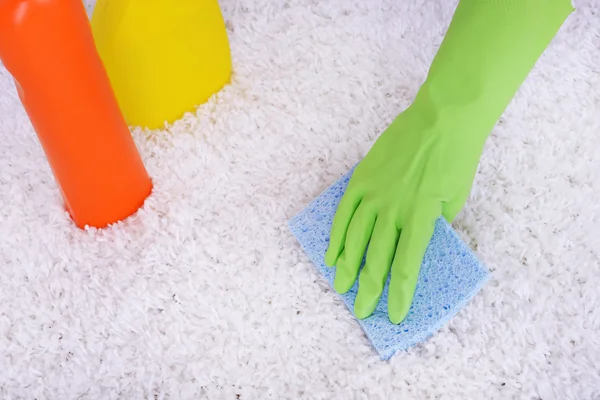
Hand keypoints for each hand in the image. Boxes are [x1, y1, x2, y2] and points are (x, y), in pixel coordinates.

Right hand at [325, 96, 483, 323]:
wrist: (442, 118)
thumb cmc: (455, 159)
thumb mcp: (455, 200)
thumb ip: (433, 227)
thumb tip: (416, 245)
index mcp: (420, 216)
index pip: (406, 264)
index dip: (399, 294)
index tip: (395, 315)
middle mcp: (393, 208)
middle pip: (377, 257)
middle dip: (368, 288)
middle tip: (361, 310)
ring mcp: (373, 193)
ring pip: (354, 237)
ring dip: (346, 265)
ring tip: (340, 287)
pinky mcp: (361, 179)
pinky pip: (343, 212)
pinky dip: (336, 234)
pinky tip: (331, 253)